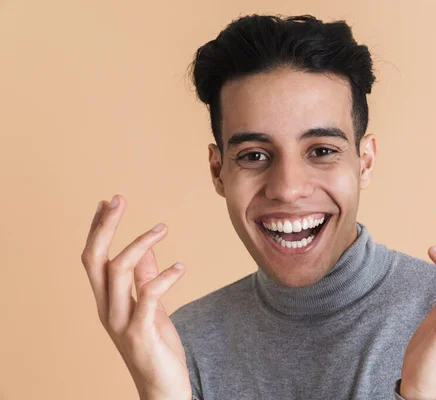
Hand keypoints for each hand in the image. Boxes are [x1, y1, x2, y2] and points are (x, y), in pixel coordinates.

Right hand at [80, 195, 191, 399]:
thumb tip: (147, 250)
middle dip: (105, 226)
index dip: (98, 229)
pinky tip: (181, 267)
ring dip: (139, 244)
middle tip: (119, 199)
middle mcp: (107, 308)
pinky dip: (164, 277)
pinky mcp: (140, 333)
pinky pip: (148, 297)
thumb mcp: (150, 307)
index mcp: (107, 300)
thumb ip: (145, 280)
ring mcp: (120, 322)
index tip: (108, 202)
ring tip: (162, 228)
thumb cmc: (155, 346)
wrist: (162, 387)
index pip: (94, 258)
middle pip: (95, 259)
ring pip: (118, 272)